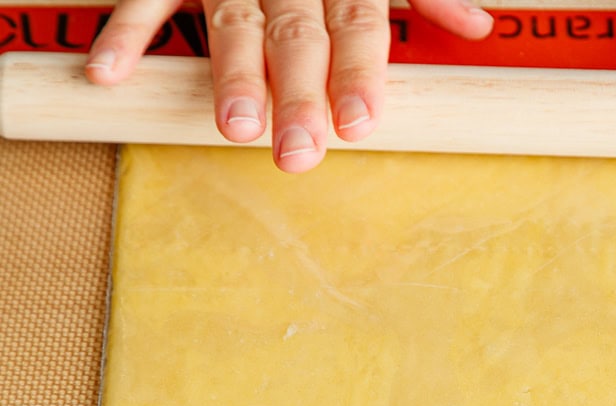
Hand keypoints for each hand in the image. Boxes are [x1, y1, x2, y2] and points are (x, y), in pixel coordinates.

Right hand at [84, 0, 492, 172]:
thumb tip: (478, 28)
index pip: (357, 22)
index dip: (358, 72)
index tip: (359, 124)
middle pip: (295, 34)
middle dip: (295, 94)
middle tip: (297, 152)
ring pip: (230, 18)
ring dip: (230, 73)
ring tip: (234, 127)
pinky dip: (129, 29)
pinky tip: (113, 74)